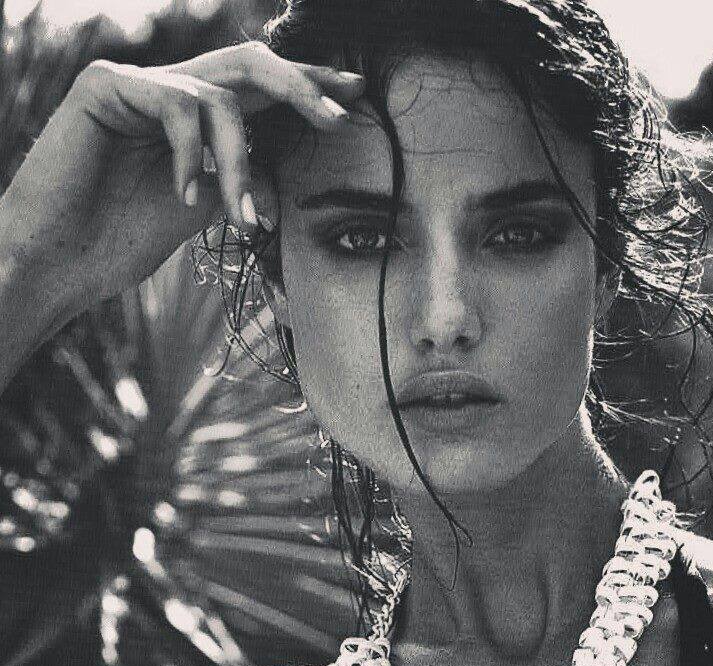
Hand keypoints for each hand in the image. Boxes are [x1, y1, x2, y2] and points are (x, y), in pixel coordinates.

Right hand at [0, 42, 364, 311]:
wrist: (63, 259)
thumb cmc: (127, 237)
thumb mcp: (207, 206)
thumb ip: (242, 179)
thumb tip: (286, 174)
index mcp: (197, 119)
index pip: (261, 90)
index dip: (309, 89)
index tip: (356, 98)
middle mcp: (172, 91)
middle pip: (251, 65)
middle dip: (302, 88)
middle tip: (340, 117)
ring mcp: (139, 84)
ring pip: (220, 98)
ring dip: (242, 165)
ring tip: (243, 220)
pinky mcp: (106, 84)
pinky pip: (178, 106)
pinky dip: (194, 157)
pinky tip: (187, 198)